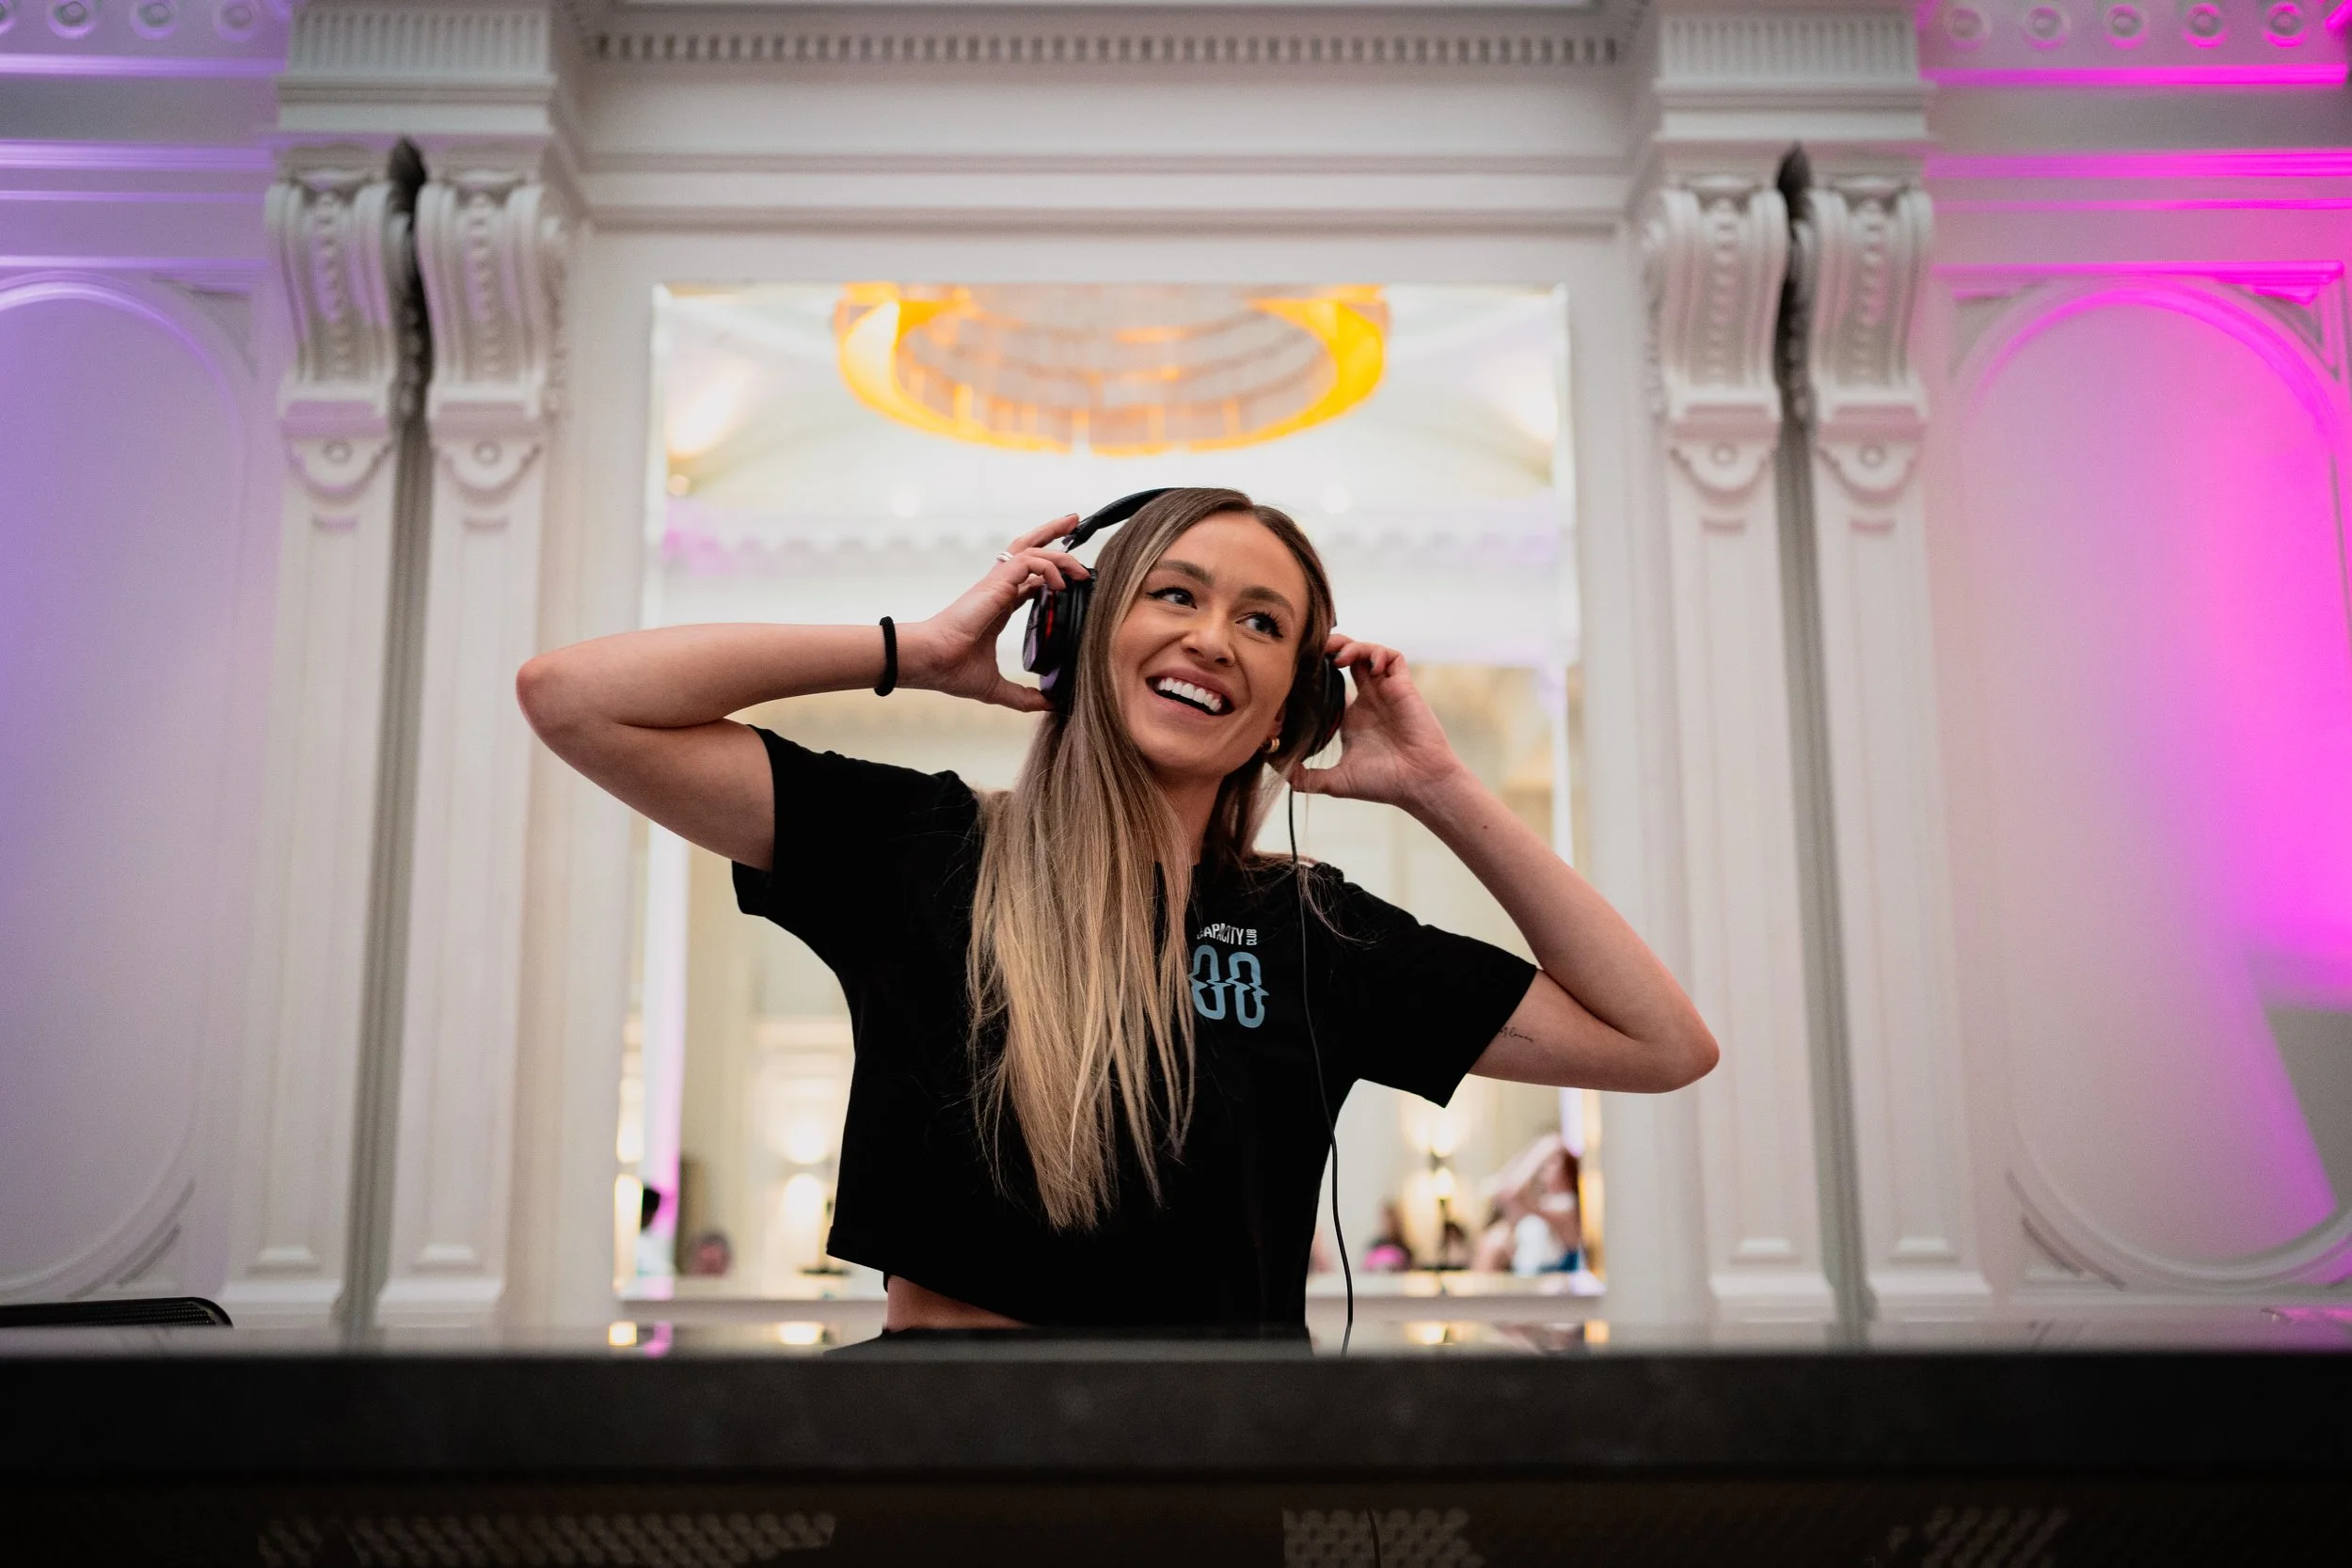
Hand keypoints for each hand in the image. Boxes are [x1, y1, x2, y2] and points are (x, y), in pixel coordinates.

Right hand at [904, 516, 1089, 712]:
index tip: (1073, 576)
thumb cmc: (951, 669)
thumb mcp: (995, 688)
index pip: (1030, 578)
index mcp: (1000, 606)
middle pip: (1029, 548)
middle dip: (1053, 533)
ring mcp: (997, 583)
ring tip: (1081, 566)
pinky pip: (1029, 561)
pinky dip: (1049, 567)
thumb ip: (1023, 696)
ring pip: (1031, 548)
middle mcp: (999, 589)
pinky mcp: (996, 583)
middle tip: (1076, 522)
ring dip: (1060, 550)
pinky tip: (1060, 585)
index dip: (1052, 573)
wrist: (930, 661)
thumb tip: (1048, 706)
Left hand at [1288, 635, 1467, 808]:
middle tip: (1316, 651)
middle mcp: (1369, 701)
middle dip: (1332, 649)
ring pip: (1369, 653)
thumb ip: (1309, 778)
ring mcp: (1386, 692)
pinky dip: (1379, 653)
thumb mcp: (1337, 781)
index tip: (1299, 674)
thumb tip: (1281, 776)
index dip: (1318, 674)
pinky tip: (1367, 665)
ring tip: (1338, 657)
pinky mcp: (1404, 687)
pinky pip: (1394, 658)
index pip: (1333, 684)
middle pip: (1349, 660)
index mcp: (1353, 717)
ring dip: (1353, 647)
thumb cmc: (1384, 783)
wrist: (1419, 783)